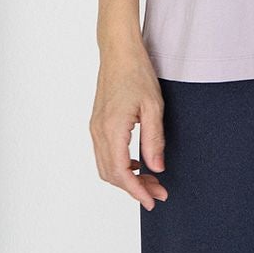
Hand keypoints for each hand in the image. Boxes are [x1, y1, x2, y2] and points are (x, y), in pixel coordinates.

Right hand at [89, 43, 169, 210]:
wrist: (118, 51)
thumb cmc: (137, 72)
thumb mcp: (153, 105)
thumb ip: (154, 139)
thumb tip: (157, 168)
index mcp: (112, 129)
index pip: (122, 173)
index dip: (137, 191)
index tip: (152, 200)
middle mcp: (98, 132)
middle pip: (112, 174)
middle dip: (134, 188)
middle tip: (158, 191)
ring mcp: (95, 127)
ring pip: (106, 167)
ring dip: (126, 178)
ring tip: (150, 180)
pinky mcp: (97, 123)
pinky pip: (104, 154)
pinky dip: (119, 166)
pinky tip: (137, 163)